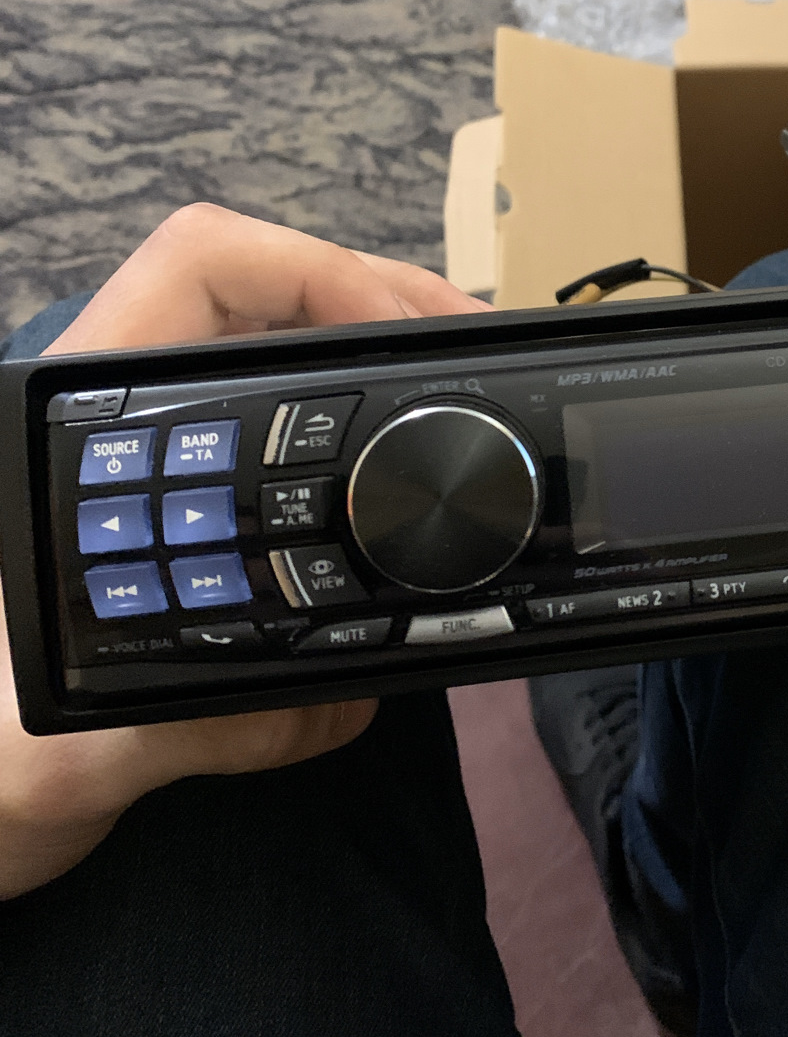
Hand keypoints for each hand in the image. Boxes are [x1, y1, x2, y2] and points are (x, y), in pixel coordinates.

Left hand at [0, 204, 482, 899]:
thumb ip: (193, 728)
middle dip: (386, 306)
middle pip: (267, 298)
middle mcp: (121, 433)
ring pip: (284, 361)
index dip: (320, 271)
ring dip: (379, 362)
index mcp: (73, 437)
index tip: (418, 337)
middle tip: (482, 356)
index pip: (198, 271)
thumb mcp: (56, 765)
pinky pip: (286, 442)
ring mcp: (155, 472)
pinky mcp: (184, 527)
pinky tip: (409, 468)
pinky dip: (361, 434)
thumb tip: (345, 698)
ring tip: (463, 397)